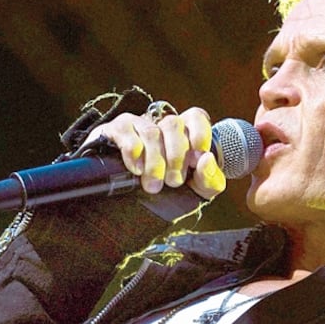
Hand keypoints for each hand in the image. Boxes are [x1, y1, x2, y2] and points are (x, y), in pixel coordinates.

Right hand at [83, 106, 225, 198]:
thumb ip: (210, 178)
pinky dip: (133, 152)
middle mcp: (160, 126)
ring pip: (151, 132)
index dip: (200, 132)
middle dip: (176, 157)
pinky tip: (136, 170)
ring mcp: (137, 125)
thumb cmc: (168, 194)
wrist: (126, 207)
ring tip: (154, 186)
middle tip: (174, 182)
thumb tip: (206, 158)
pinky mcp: (114, 131)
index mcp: (184, 134)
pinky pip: (125, 131)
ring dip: (155, 162)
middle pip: (173, 124)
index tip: (199, 154)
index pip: (195, 117)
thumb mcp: (197, 191)